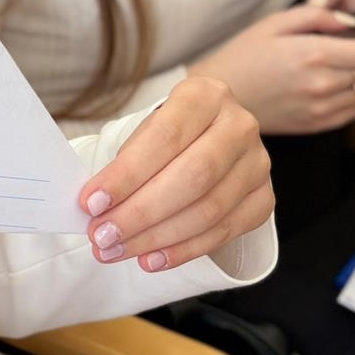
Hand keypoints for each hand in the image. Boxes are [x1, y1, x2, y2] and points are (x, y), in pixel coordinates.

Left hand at [80, 77, 270, 272]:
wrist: (210, 132)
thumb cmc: (167, 135)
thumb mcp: (144, 130)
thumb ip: (124, 163)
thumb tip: (95, 206)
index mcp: (205, 95)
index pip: (165, 138)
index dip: (126, 174)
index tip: (91, 203)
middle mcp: (239, 126)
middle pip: (192, 177)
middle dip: (139, 213)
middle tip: (101, 235)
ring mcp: (257, 164)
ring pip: (208, 210)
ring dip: (156, 237)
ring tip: (117, 250)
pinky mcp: (263, 199)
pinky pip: (224, 232)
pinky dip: (183, 250)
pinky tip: (151, 259)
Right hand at [189, 5, 354, 133]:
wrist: (218, 98)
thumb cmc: (242, 57)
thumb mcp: (274, 23)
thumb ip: (317, 15)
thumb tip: (351, 23)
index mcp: (313, 54)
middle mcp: (320, 83)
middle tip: (350, 51)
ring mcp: (318, 107)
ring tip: (336, 68)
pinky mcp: (314, 124)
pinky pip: (350, 112)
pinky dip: (349, 99)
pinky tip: (328, 88)